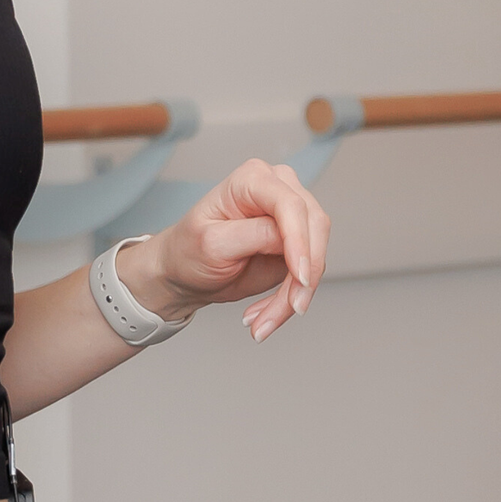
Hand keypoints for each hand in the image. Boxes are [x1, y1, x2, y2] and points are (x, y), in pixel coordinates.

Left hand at [118, 160, 329, 342]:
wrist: (183, 273)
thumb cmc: (188, 251)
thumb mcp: (212, 243)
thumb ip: (253, 235)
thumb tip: (287, 239)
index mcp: (253, 179)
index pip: (290, 204)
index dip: (299, 240)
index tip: (300, 276)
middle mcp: (279, 190)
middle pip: (314, 228)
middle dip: (304, 276)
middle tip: (289, 309)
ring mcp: (292, 217)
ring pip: (316, 255)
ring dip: (296, 294)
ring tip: (263, 322)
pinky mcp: (297, 245)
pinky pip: (309, 272)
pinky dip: (291, 298)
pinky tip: (265, 315)